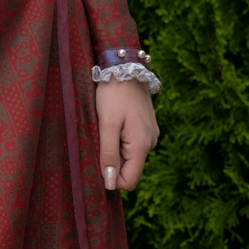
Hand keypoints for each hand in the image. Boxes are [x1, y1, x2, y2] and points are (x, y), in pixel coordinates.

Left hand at [95, 78, 158, 192]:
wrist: (125, 67)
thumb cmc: (114, 94)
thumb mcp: (107, 124)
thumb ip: (108, 154)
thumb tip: (110, 182)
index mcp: (142, 145)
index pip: (129, 181)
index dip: (111, 178)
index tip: (97, 161)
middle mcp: (150, 143)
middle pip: (128, 169)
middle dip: (111, 161)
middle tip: (100, 137)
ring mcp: (150, 135)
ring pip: (129, 156)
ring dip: (114, 149)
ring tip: (107, 127)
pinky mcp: (146, 128)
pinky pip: (131, 144)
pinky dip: (120, 140)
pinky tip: (114, 123)